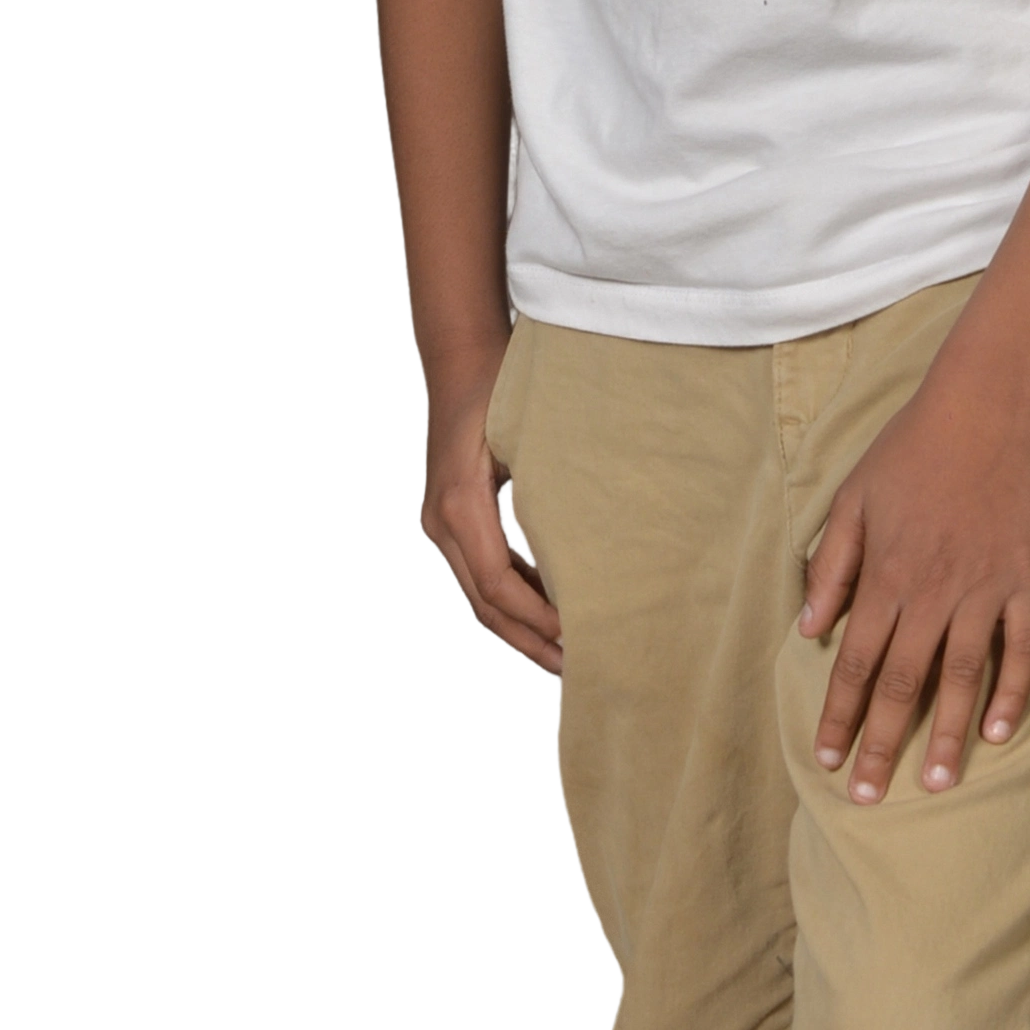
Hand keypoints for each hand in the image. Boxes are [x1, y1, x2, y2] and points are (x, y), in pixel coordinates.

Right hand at [419, 375, 564, 679]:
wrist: (460, 359)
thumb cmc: (496, 384)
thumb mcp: (523, 428)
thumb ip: (546, 481)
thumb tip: (588, 537)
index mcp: (460, 504)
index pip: (499, 584)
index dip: (537, 618)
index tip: (576, 637)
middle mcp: (442, 522)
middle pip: (485, 603)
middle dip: (528, 641)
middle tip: (574, 670)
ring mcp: (441, 524)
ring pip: (478, 596)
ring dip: (516, 630)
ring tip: (558, 656)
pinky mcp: (451, 520)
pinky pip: (477, 574)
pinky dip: (506, 603)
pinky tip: (538, 617)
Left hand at [796, 366, 1029, 802]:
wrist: (987, 405)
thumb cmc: (911, 446)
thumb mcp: (852, 497)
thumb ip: (831, 565)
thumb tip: (808, 628)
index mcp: (884, 573)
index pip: (854, 662)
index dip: (840, 715)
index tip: (828, 760)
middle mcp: (930, 591)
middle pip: (901, 683)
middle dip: (881, 745)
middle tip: (867, 799)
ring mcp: (983, 588)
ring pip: (960, 678)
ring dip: (944, 735)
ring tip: (933, 784)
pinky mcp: (1027, 579)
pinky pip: (1021, 648)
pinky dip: (1012, 692)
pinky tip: (1000, 732)